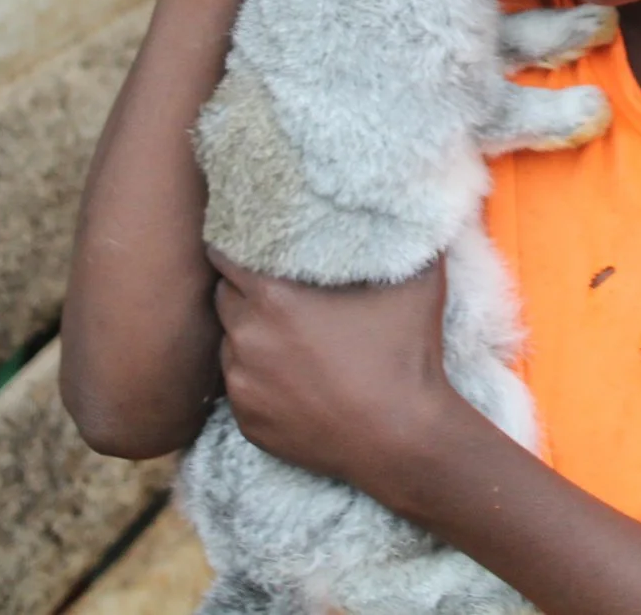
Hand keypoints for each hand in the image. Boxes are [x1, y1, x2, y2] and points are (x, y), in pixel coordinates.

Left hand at [209, 252, 463, 505]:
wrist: (402, 440)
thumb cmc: (406, 355)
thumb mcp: (417, 281)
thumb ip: (406, 235)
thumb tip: (415, 201)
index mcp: (273, 299)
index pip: (223, 255)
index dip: (234, 243)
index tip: (248, 240)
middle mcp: (246, 340)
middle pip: (223, 298)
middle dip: (244, 289)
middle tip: (276, 288)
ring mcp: (243, 386)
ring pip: (230, 345)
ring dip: (250, 335)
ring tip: (289, 337)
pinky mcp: (248, 423)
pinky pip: (240, 388)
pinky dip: (258, 378)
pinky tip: (294, 378)